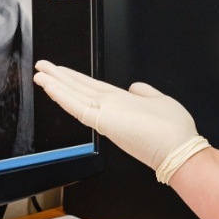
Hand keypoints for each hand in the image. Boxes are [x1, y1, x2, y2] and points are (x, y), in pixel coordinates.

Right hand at [33, 60, 201, 171]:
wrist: (179, 150)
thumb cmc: (172, 132)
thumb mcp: (159, 101)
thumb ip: (144, 92)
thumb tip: (135, 85)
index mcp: (119, 102)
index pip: (89, 88)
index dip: (73, 79)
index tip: (59, 71)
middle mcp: (108, 107)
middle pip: (77, 89)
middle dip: (58, 77)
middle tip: (41, 67)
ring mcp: (104, 113)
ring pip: (73, 95)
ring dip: (55, 83)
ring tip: (39, 74)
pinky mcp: (102, 120)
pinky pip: (77, 106)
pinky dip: (62, 96)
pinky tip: (50, 86)